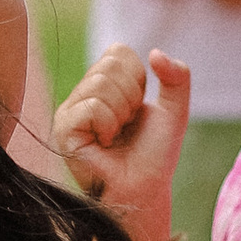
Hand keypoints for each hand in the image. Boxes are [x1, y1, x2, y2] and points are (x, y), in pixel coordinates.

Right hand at [56, 42, 190, 232]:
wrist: (144, 188)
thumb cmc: (154, 154)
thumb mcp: (175, 109)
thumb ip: (177, 76)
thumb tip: (154, 52)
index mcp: (102, 84)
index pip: (118, 52)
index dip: (138, 79)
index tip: (137, 109)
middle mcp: (81, 94)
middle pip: (109, 65)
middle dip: (130, 97)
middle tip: (126, 126)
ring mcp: (68, 111)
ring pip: (101, 84)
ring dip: (121, 113)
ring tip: (115, 136)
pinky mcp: (63, 128)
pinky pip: (92, 106)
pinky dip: (109, 125)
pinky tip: (104, 144)